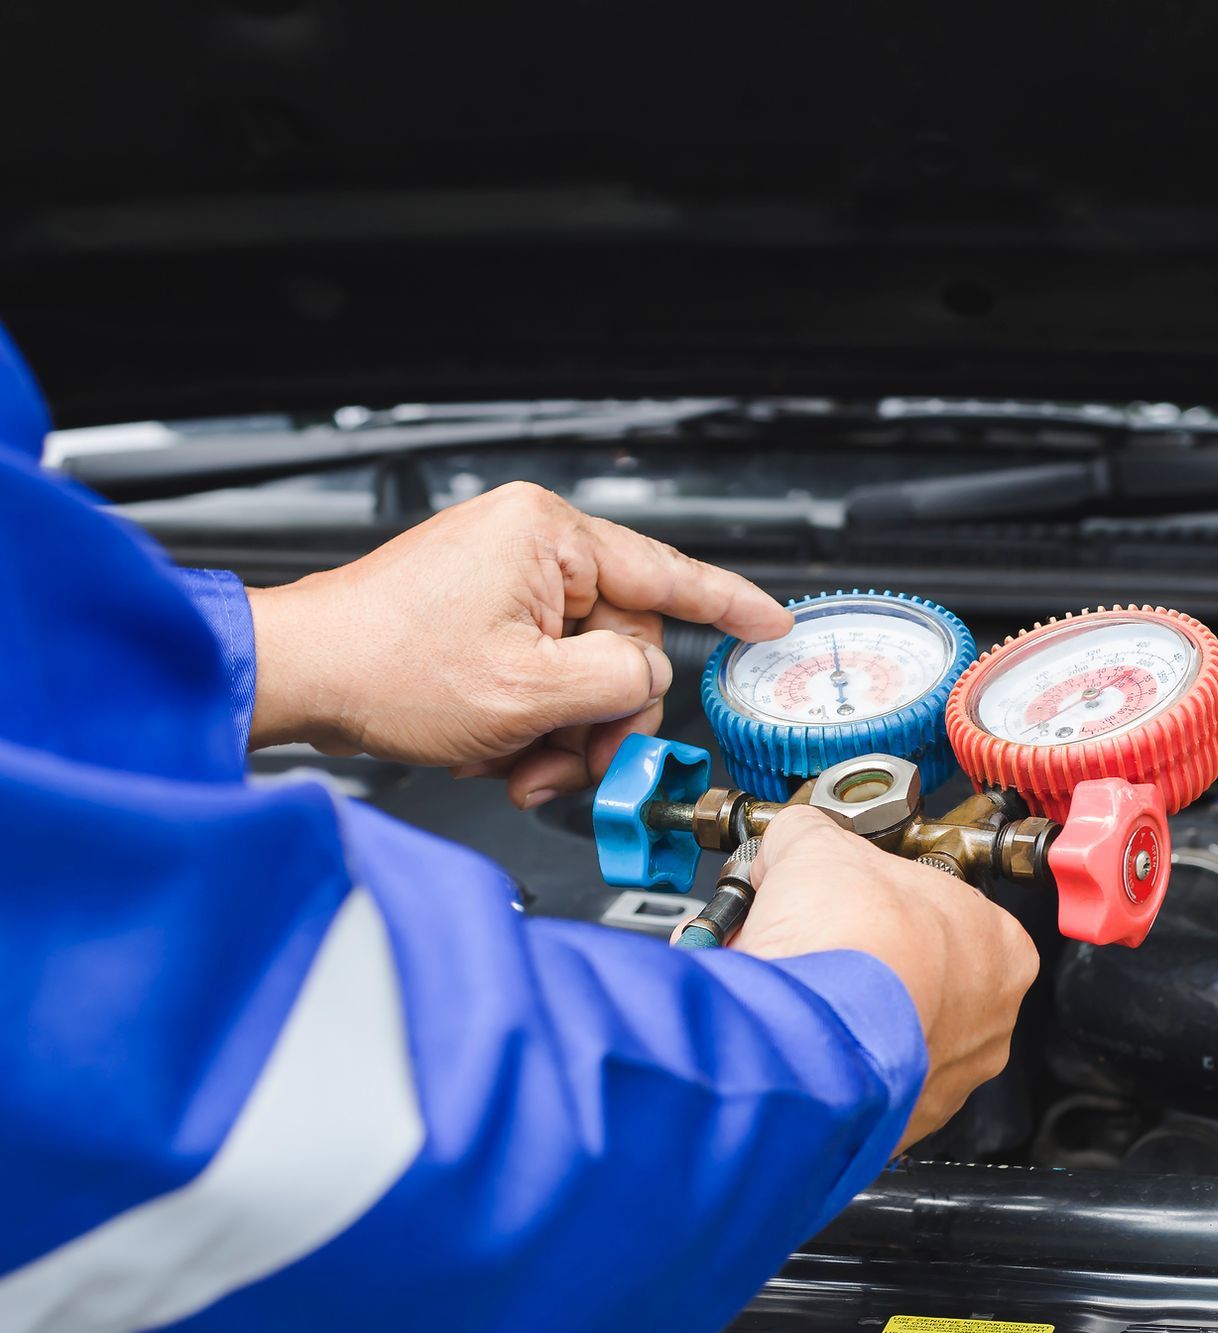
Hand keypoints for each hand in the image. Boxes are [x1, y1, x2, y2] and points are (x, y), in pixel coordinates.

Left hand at [245, 482, 789, 805]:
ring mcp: (501, 577)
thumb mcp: (529, 692)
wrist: (297, 680)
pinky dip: (526, 719)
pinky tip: (493, 747)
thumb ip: (622, 681)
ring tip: (514, 764)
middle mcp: (528, 544)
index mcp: (548, 537)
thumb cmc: (385, 670)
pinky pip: (538, 670)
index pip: (668, 573)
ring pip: (579, 669)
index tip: (773, 625)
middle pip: (621, 643)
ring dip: (558, 730)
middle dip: (599, 717)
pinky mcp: (478, 611)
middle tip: (572, 765)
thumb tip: (647, 680)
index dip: (731, 606)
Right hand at [734, 807, 1039, 1151]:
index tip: (850, 902)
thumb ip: (812, 836)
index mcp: (1000, 945)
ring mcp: (952, 1077)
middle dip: (867, 962)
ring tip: (802, 995)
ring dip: (851, 1017)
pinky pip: (869, 1086)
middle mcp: (992, 1019)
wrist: (810, 1034)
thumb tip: (794, 836)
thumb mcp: (819, 848)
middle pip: (923, 977)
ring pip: (897, 1037)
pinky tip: (799, 1040)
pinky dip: (834, 1065)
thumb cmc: (848, 941)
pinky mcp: (906, 1122)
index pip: (946, 910)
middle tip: (818, 947)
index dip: (887, 901)